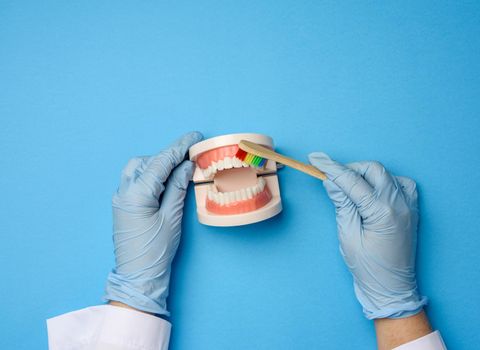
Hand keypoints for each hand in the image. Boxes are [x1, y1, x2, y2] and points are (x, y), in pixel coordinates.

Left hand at [104, 131, 202, 315]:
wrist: (138, 276)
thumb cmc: (156, 250)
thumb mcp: (171, 217)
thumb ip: (178, 187)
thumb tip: (187, 165)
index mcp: (136, 193)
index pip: (160, 162)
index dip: (179, 147)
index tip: (194, 136)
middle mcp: (123, 191)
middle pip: (146, 161)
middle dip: (168, 156)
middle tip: (190, 155)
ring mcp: (120, 198)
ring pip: (138, 168)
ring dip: (158, 164)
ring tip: (179, 168)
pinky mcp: (123, 205)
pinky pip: (135, 180)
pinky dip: (151, 175)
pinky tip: (166, 180)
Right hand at [309, 152, 426, 318]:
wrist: (392, 288)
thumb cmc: (368, 267)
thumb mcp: (348, 235)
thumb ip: (342, 204)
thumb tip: (331, 181)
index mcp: (382, 211)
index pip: (352, 180)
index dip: (331, 168)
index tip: (315, 159)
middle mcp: (400, 203)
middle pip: (372, 169)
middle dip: (350, 170)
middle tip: (332, 179)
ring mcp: (409, 205)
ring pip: (386, 174)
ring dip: (366, 175)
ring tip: (351, 188)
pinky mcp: (412, 209)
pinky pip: (401, 183)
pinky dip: (385, 181)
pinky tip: (374, 191)